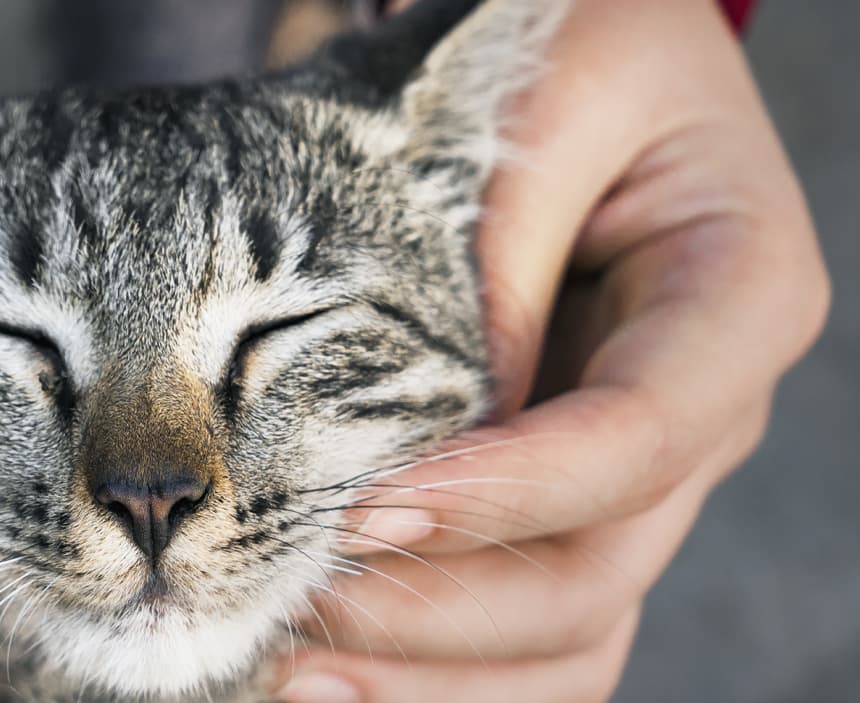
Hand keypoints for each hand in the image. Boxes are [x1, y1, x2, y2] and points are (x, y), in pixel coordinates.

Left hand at [274, 1, 828, 700]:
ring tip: (284, 674)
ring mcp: (637, 470)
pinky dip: (432, 665)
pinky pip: (525, 620)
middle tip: (291, 603)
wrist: (579, 49)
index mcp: (737, 301)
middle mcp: (702, 411)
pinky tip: (327, 668)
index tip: (364, 508)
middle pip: (595, 571)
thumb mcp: (546, 101)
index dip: (506, 494)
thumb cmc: (572, 47)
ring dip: (428, 676)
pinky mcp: (565, 494)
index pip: (637, 439)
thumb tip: (423, 440)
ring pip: (566, 633)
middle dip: (439, 608)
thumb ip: (496, 260)